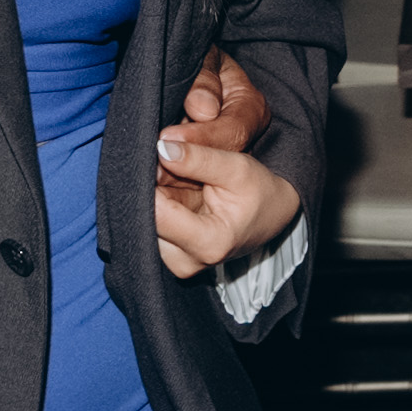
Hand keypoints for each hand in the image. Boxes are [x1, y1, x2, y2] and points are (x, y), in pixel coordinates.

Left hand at [152, 51, 303, 278]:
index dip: (151, 179)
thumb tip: (161, 147)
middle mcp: (185, 263)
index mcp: (209, 245)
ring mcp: (174, 263)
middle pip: (145, 218)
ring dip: (155, 196)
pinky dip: (158, 206)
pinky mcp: (167, 257)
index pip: (156, 211)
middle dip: (153, 187)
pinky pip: (148, 225)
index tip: (158, 157)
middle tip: (173, 168)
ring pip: (142, 220)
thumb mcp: (237, 167)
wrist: (269, 215)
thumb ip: (199, 158)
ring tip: (182, 183)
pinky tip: (177, 195)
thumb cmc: (258, 192)